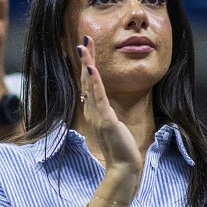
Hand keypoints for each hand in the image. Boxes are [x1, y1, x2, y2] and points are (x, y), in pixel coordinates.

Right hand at [76, 37, 143, 175]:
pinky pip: (98, 98)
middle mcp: (92, 110)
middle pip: (86, 79)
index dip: (87, 64)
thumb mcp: (111, 125)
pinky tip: (92, 71)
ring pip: (90, 85)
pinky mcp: (105, 120)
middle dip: (85, 59)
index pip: (88, 83)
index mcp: (93, 110)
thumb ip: (103, 112)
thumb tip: (97, 100)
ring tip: (84, 48)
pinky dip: (94, 83)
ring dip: (87, 65)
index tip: (86, 48)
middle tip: (83, 40)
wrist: (123, 166)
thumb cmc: (119, 147)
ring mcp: (97, 114)